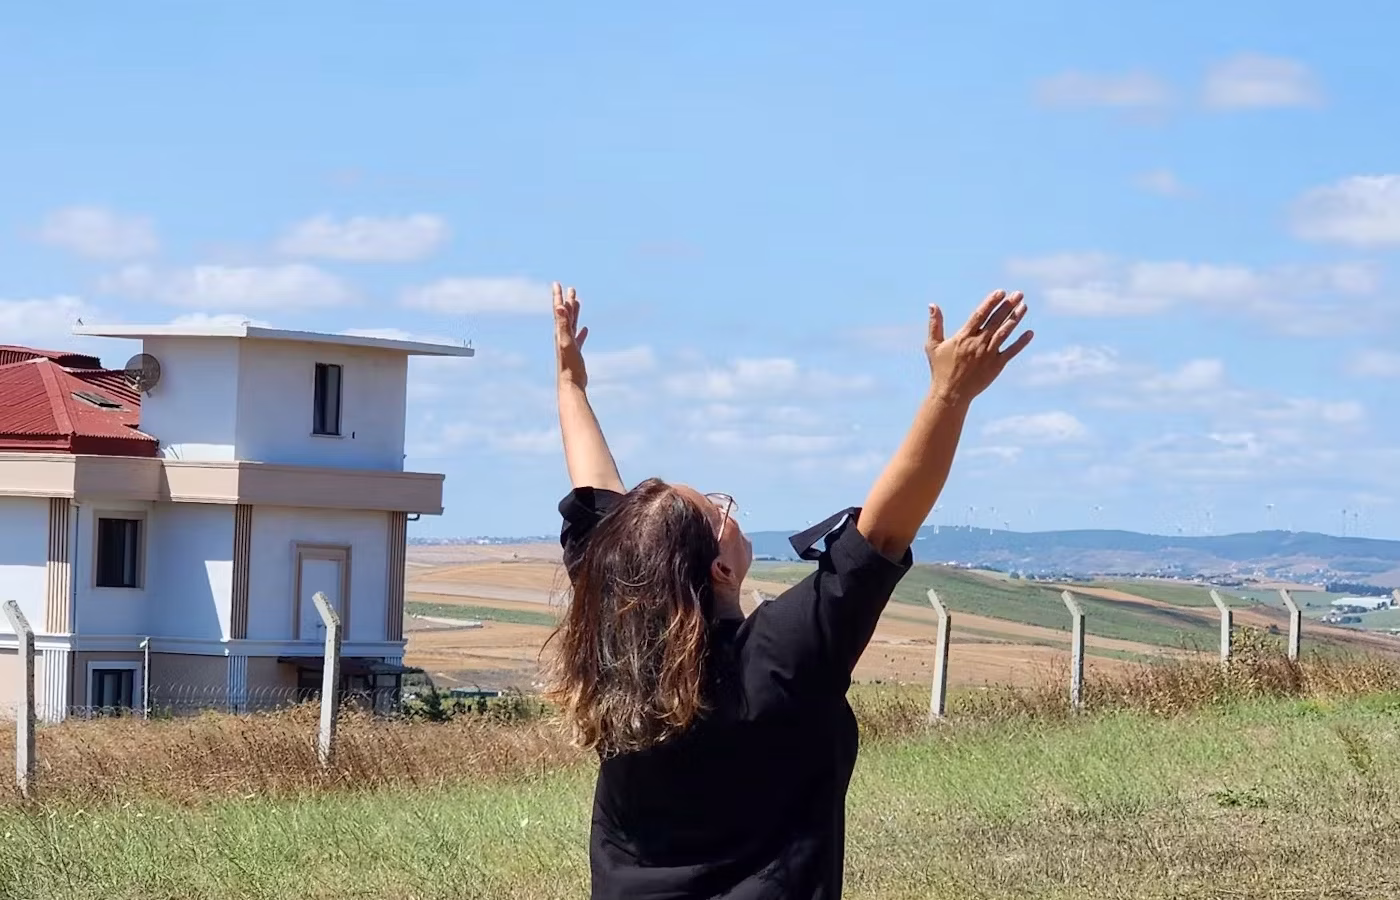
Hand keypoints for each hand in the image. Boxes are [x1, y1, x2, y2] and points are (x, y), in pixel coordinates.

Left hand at [554, 282, 589, 388]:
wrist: (570, 384)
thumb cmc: (568, 365)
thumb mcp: (566, 341)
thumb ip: (562, 324)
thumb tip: (558, 307)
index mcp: (560, 332)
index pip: (558, 310)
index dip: (558, 296)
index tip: (556, 283)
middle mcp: (562, 336)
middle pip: (565, 314)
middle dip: (567, 300)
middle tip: (570, 288)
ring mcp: (569, 344)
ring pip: (572, 324)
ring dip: (574, 312)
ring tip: (577, 302)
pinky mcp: (575, 353)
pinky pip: (578, 338)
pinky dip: (581, 332)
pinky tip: (585, 329)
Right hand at [926, 290, 1032, 405]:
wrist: (951, 394)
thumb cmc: (940, 369)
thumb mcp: (933, 345)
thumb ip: (934, 324)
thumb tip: (932, 305)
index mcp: (964, 336)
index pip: (980, 315)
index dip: (991, 302)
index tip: (1001, 292)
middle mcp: (978, 343)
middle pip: (996, 320)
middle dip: (1008, 306)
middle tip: (1018, 294)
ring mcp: (988, 354)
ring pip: (1005, 332)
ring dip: (1015, 318)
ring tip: (1024, 306)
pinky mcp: (996, 366)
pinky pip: (1011, 351)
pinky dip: (1021, 342)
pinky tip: (1029, 333)